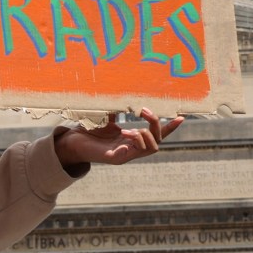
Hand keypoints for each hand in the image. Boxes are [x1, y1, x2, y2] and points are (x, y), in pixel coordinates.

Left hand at [56, 109, 182, 167]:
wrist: (71, 142)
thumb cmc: (89, 130)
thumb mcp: (107, 116)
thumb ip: (118, 107)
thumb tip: (126, 93)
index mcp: (133, 139)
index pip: (157, 134)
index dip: (170, 127)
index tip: (181, 116)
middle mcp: (131, 148)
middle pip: (157, 141)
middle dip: (155, 125)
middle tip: (143, 110)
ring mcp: (124, 155)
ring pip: (149, 149)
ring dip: (144, 135)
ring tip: (130, 127)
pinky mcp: (114, 159)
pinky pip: (130, 154)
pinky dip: (131, 144)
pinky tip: (124, 135)